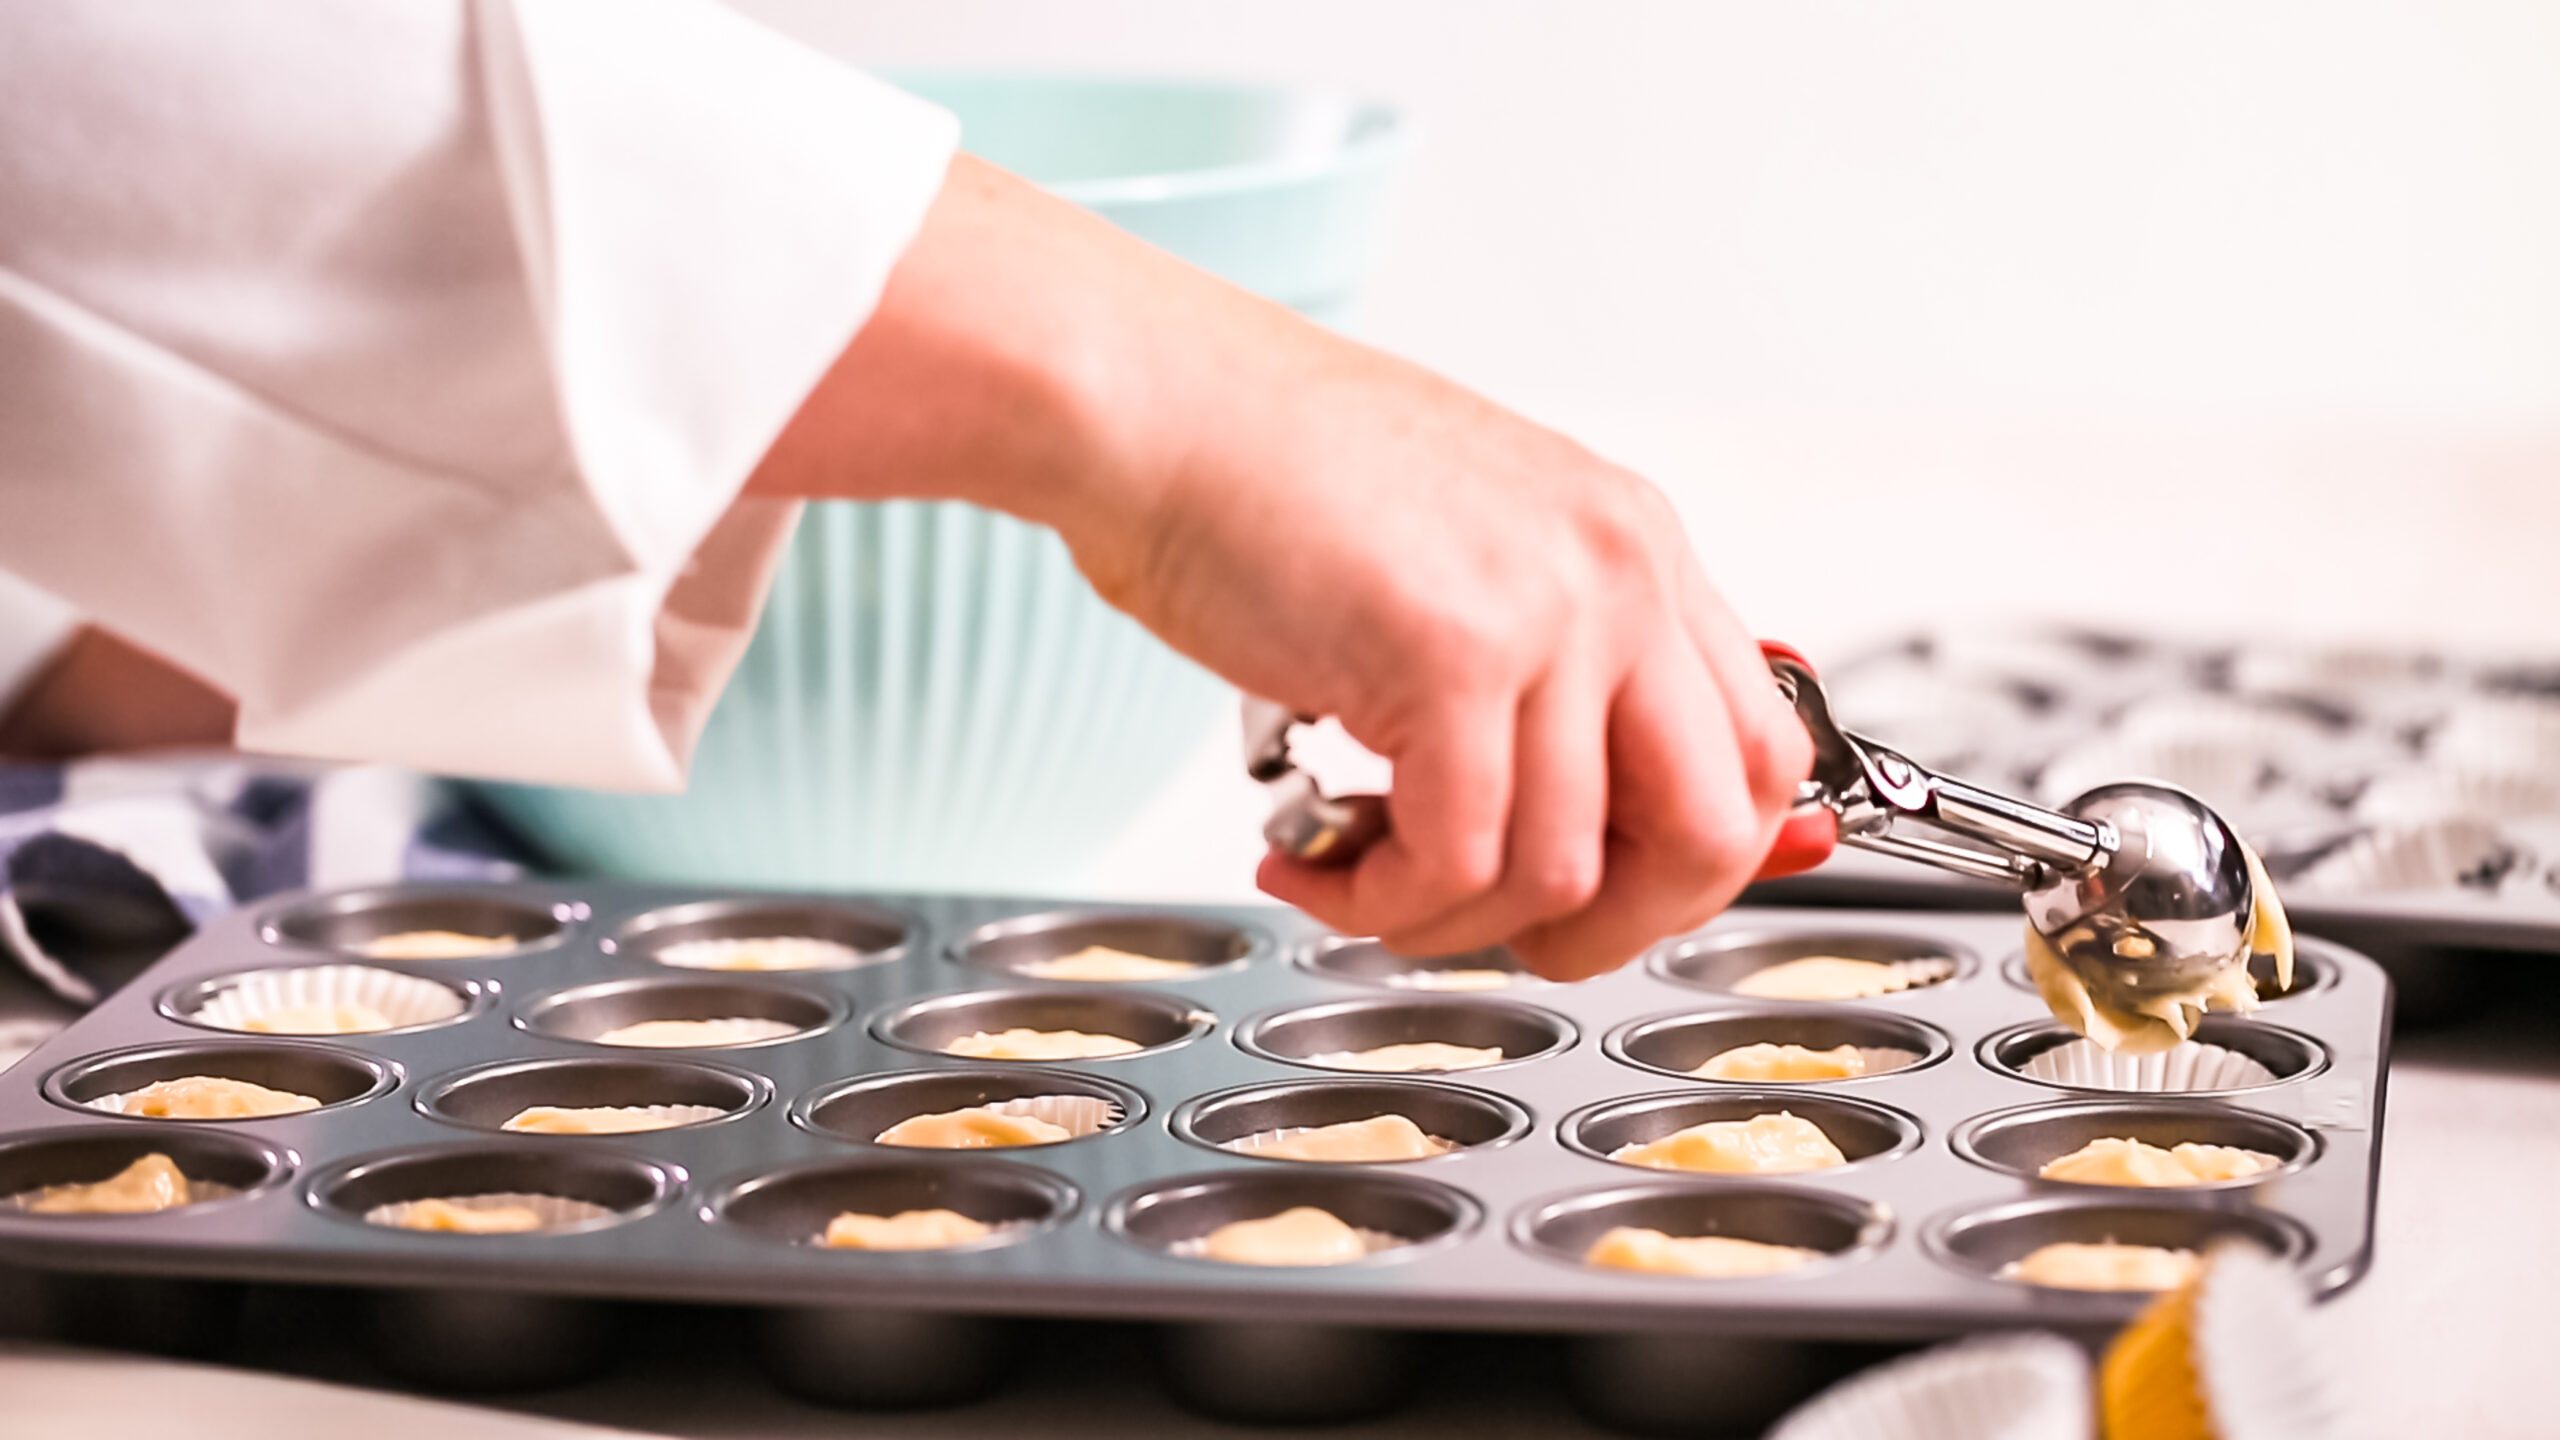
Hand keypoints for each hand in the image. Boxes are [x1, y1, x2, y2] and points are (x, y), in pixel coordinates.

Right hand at [1070, 339, 1810, 979]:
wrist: (1154, 401)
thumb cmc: (1264, 472)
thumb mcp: (1459, 557)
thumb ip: (1540, 672)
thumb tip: (1576, 822)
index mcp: (1630, 546)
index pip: (1758, 753)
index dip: (1694, 866)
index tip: (1603, 900)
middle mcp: (1616, 573)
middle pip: (1712, 832)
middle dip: (1612, 928)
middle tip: (1507, 933)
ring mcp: (1546, 613)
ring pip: (1562, 875)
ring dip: (1449, 921)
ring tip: (1358, 881)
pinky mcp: (1451, 658)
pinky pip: (1455, 864)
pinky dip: (1379, 903)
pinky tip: (1310, 863)